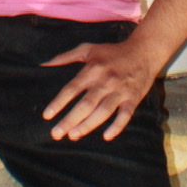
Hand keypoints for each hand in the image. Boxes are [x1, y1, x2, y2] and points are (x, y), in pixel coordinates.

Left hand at [40, 35, 160, 141]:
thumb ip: (66, 57)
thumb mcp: (88, 49)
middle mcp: (105, 81)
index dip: (59, 102)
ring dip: (88, 125)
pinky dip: (117, 126)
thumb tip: (44, 64)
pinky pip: (125, 115)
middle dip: (70, 120)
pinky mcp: (132, 98)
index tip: (47, 116)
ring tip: (74, 136)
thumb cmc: (112, 52)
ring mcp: (119, 90)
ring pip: (103, 111)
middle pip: (85, 104)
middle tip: (56, 134)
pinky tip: (106, 136)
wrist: (143, 52)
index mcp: (92, 69)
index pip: (72, 88)